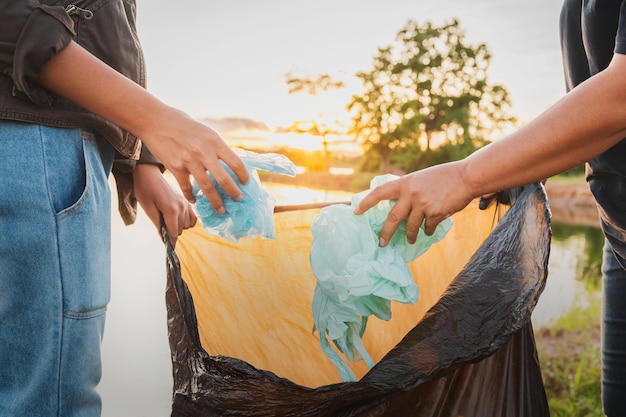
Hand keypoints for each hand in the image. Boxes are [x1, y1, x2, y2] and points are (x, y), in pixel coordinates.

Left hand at [133, 163, 196, 245]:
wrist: (149, 174)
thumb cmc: (145, 190)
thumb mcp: (148, 208)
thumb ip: (158, 224)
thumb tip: (164, 237)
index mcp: (171, 209)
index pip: (174, 233)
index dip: (169, 241)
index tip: (167, 247)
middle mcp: (182, 207)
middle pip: (180, 230)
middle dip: (171, 231)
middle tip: (161, 224)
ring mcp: (186, 203)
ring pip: (187, 225)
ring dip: (178, 226)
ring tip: (167, 219)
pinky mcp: (187, 201)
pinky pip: (192, 217)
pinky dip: (186, 221)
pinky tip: (177, 218)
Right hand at [136, 107, 249, 212]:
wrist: (156, 121)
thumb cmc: (183, 125)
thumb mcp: (205, 132)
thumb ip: (216, 148)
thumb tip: (229, 164)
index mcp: (214, 141)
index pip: (236, 162)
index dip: (243, 176)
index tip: (246, 183)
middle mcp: (204, 152)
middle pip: (223, 179)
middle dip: (233, 192)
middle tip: (238, 199)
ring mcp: (189, 161)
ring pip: (207, 188)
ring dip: (216, 202)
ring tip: (221, 210)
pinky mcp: (175, 167)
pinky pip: (187, 188)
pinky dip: (191, 196)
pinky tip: (195, 201)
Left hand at [353, 161, 473, 245]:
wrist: (466, 177)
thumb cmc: (443, 177)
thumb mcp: (420, 178)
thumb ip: (409, 190)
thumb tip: (399, 206)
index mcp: (405, 183)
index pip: (379, 193)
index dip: (366, 203)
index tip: (356, 212)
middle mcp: (411, 194)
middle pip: (393, 218)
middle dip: (385, 233)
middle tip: (381, 243)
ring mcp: (423, 204)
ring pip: (410, 227)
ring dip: (409, 236)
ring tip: (410, 239)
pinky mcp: (435, 213)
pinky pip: (427, 228)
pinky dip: (428, 231)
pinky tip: (429, 231)